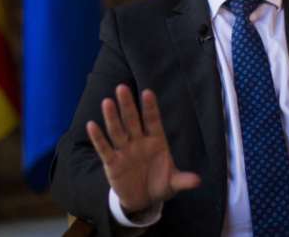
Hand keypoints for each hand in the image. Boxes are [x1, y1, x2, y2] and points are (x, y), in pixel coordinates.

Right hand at [86, 84, 200, 213]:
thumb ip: (183, 180)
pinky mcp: (112, 162)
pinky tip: (91, 125)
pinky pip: (104, 148)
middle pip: (132, 120)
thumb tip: (197, 181)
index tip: (147, 92)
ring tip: (107, 102)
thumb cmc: (160, 184)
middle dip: (128, 105)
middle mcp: (139, 141)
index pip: (152, 121)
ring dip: (112, 117)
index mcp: (156, 141)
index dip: (150, 108)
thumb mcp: (173, 183)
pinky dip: (98, 138)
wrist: (143, 200)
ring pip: (117, 130)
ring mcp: (124, 150)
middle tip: (122, 88)